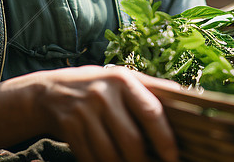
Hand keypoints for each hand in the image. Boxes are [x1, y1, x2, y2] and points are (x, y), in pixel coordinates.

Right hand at [34, 65, 179, 161]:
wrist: (49, 91)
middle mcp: (103, 94)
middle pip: (132, 141)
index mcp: (123, 80)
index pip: (151, 112)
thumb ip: (149, 88)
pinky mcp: (69, 128)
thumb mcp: (120, 79)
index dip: (165, 139)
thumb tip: (185, 96)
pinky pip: (91, 159)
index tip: (173, 157)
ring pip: (111, 155)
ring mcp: (84, 112)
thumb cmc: (97, 87)